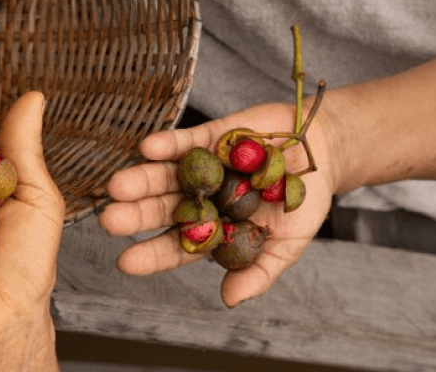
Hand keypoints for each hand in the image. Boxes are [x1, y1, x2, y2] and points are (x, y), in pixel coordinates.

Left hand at [99, 99, 339, 307]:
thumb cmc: (304, 202)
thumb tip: (229, 300)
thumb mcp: (288, 244)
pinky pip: (184, 141)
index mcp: (213, 229)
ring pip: (164, 176)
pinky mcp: (208, 136)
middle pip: (161, 209)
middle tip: (110, 220)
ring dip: (141, 180)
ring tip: (118, 185)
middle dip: (135, 215)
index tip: (125, 261)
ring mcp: (202, 167)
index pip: (176, 246)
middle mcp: (199, 198)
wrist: (324, 152)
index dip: (151, 254)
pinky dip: (167, 144)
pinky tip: (148, 148)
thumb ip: (259, 271)